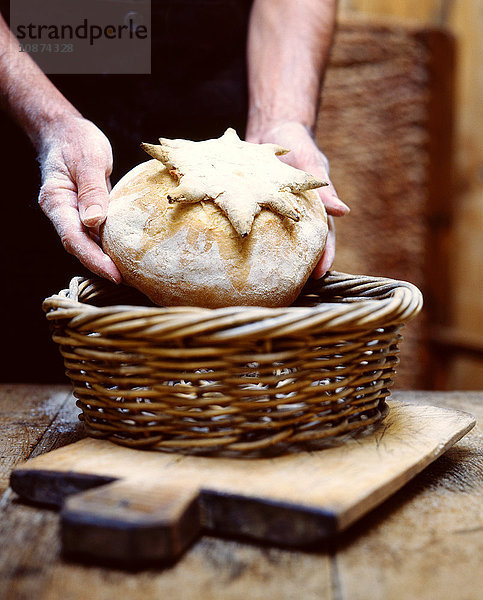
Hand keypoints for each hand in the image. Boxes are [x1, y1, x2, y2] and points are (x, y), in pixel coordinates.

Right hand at [37, 115, 121, 282]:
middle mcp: (63, 212)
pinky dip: (109, 244)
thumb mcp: (88, 159)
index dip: (93, 259)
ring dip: (105, 259)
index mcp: (57, 201)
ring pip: (88, 243)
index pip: (73, 238)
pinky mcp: (86, 211)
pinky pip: (96, 233)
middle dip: (101, 266)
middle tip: (127, 281)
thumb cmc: (76, 140)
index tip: (114, 274)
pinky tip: (127, 254)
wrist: (66, 130)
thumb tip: (95, 222)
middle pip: (80, 247)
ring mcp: (73, 213)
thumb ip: (91, 190)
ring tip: (130, 274)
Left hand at [245, 121, 348, 277]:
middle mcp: (294, 211)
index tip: (320, 274)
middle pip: (299, 242)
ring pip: (274, 238)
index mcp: (313, 206)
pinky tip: (237, 245)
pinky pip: (250, 222)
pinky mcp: (254, 205)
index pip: (323, 235)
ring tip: (265, 276)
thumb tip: (342, 212)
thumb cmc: (298, 142)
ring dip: (272, 255)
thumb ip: (322, 184)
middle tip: (294, 285)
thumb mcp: (311, 160)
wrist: (271, 128)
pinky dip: (246, 232)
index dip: (324, 255)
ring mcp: (273, 210)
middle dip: (298, 263)